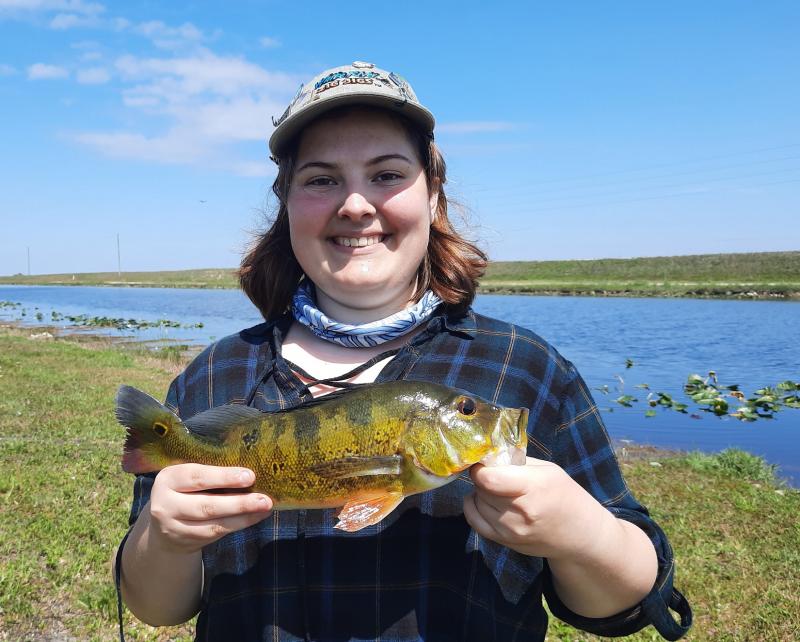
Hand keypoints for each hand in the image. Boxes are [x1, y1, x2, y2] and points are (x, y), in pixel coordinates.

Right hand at [147, 463, 272, 554]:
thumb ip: (210, 472)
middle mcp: (166, 504)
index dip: (223, 477)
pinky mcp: (187, 541)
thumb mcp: (188, 477)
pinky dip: (240, 524)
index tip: (249, 476)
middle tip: (264, 499)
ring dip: (244, 516)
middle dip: (239, 503)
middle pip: (206, 505)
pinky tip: (257, 516)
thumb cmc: (185, 490)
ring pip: (214, 523)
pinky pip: (217, 532)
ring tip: (265, 508)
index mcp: (168, 479)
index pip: (196, 477)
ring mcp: (175, 526)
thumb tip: (248, 470)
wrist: (163, 524)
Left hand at [463, 457, 610, 559]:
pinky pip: (474, 522)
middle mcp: (519, 512)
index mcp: (533, 488)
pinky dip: (473, 508)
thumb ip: (517, 462)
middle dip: (483, 478)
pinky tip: (482, 501)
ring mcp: (511, 530)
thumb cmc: (565, 495)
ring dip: (480, 493)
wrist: (580, 535)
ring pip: (477, 503)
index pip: (489, 479)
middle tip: (494, 474)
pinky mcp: (505, 542)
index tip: (485, 463)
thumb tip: (489, 456)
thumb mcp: (547, 470)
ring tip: (496, 489)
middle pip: (482, 489)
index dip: (481, 468)